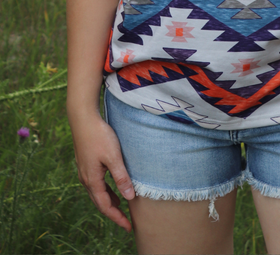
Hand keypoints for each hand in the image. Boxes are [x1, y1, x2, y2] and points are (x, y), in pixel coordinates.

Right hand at [69, 111, 134, 231]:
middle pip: (99, 202)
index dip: (117, 218)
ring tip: (121, 207)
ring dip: (108, 201)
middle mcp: (86, 178)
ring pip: (97, 193)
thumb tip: (130, 197)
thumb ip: (121, 177)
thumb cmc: (99, 136)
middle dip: (113, 212)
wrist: (83, 118)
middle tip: (126, 222)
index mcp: (92, 180)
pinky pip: (96, 184)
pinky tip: (112, 188)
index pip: (105, 206)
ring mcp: (84, 171)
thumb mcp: (113, 157)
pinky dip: (105, 191)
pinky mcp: (86, 163)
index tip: (128, 227)